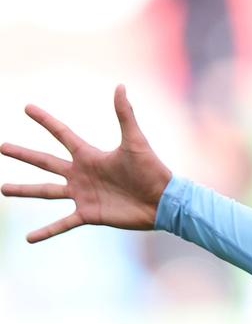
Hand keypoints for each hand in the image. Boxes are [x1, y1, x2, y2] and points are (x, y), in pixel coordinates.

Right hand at [1, 84, 171, 242]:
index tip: (27, 107)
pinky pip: (63, 223)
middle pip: (45, 162)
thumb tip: (120, 85)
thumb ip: (125, 114)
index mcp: (90, 155)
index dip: (45, 121)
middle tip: (1, 147)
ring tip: (4, 189)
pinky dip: (47, 230)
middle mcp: (81, 174)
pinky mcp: (89, 214)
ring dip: (25, 190)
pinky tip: (29, 237)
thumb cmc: (152, 170)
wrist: (163, 201)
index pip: (62, 134)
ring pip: (46, 191)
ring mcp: (83, 195)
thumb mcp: (135, 141)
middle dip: (23, 154)